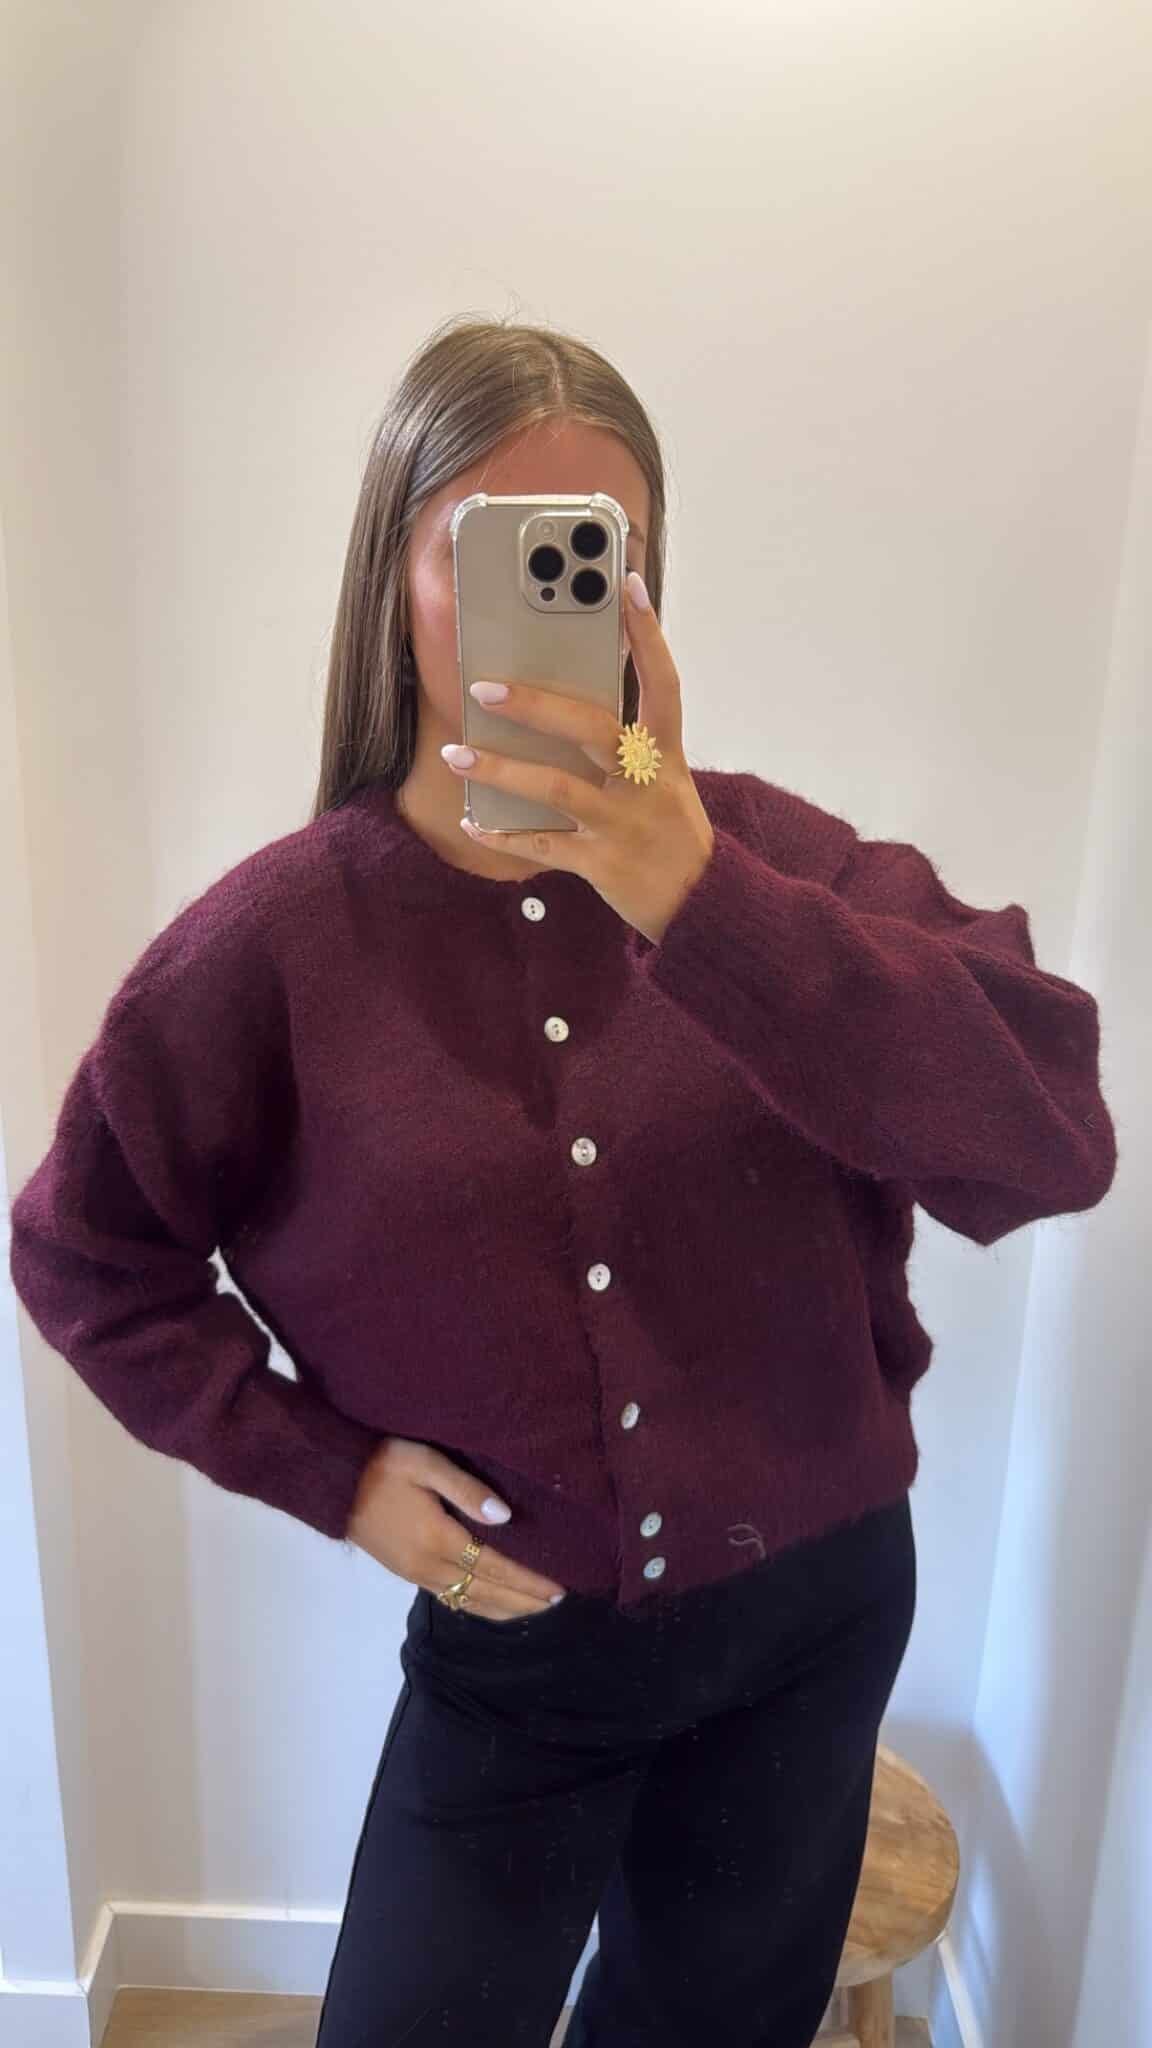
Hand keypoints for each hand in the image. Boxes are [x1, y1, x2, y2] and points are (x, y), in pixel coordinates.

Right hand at [345, 1436, 567, 1620]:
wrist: (333, 1483)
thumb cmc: (381, 1464)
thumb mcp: (424, 1463)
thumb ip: (465, 1489)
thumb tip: (505, 1517)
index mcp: (438, 1539)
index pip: (495, 1566)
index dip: (528, 1580)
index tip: (558, 1587)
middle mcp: (430, 1566)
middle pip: (487, 1591)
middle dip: (524, 1599)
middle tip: (558, 1603)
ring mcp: (416, 1574)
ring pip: (469, 1601)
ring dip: (505, 1608)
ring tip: (535, 1610)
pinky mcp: (407, 1574)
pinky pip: (450, 1600)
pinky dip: (478, 1607)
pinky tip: (491, 1606)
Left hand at [440, 571, 714, 945]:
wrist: (703, 905)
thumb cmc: (671, 830)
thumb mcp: (664, 779)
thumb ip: (628, 742)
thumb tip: (564, 702)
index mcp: (666, 753)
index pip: (663, 682)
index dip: (648, 634)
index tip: (628, 583)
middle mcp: (646, 783)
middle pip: (592, 727)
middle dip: (536, 705)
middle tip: (485, 687)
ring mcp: (623, 824)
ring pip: (556, 787)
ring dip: (500, 769)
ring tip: (456, 751)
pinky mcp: (602, 863)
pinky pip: (542, 845)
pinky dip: (502, 835)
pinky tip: (471, 821)